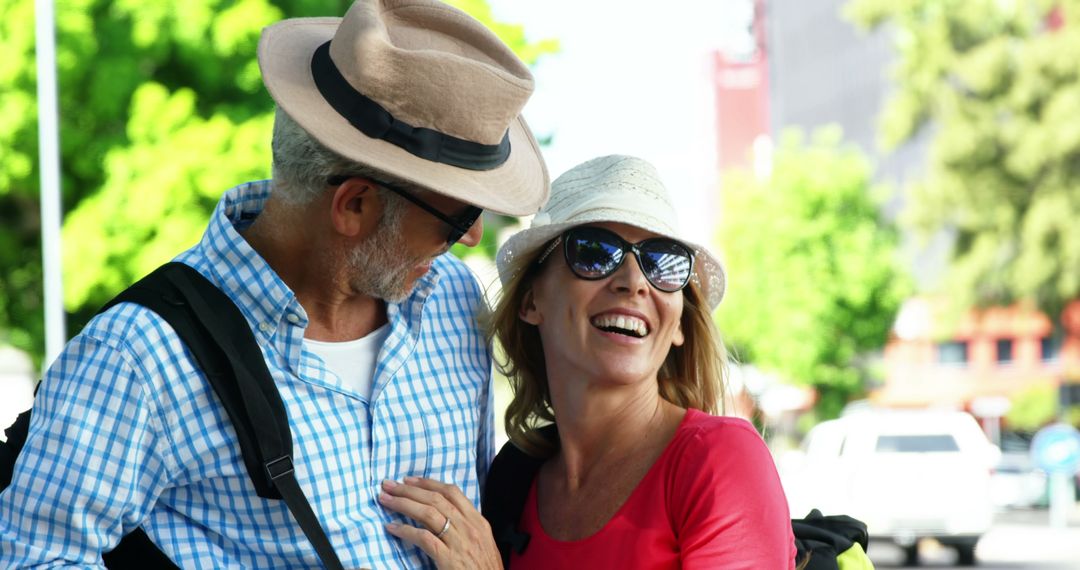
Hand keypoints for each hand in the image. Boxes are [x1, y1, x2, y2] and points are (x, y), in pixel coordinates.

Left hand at [379, 477, 501, 569]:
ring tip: (385, 500)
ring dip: (403, 504)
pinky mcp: (449, 559)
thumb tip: (446, 517)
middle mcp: (469, 528)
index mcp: (478, 522)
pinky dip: (405, 530)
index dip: (428, 483)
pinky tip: (392, 528)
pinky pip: (424, 538)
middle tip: (389, 485)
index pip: (452, 492)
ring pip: (428, 513)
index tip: (410, 480)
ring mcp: (460, 542)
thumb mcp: (482, 544)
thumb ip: (466, 529)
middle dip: (410, 489)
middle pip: (436, 499)